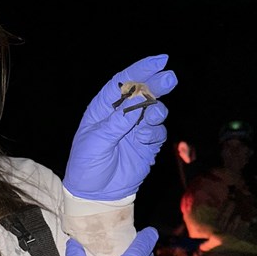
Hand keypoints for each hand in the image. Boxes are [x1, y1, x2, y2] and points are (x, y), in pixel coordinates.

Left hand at [63, 55, 177, 199]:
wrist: (96, 194)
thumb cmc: (87, 165)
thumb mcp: (96, 142)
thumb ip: (116, 123)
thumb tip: (137, 102)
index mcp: (103, 108)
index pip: (123, 82)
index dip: (141, 69)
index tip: (159, 61)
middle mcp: (122, 114)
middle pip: (143, 92)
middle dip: (156, 84)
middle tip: (169, 78)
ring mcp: (136, 128)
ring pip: (154, 110)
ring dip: (156, 110)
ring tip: (153, 114)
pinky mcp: (147, 144)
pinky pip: (157, 131)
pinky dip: (155, 130)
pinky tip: (146, 136)